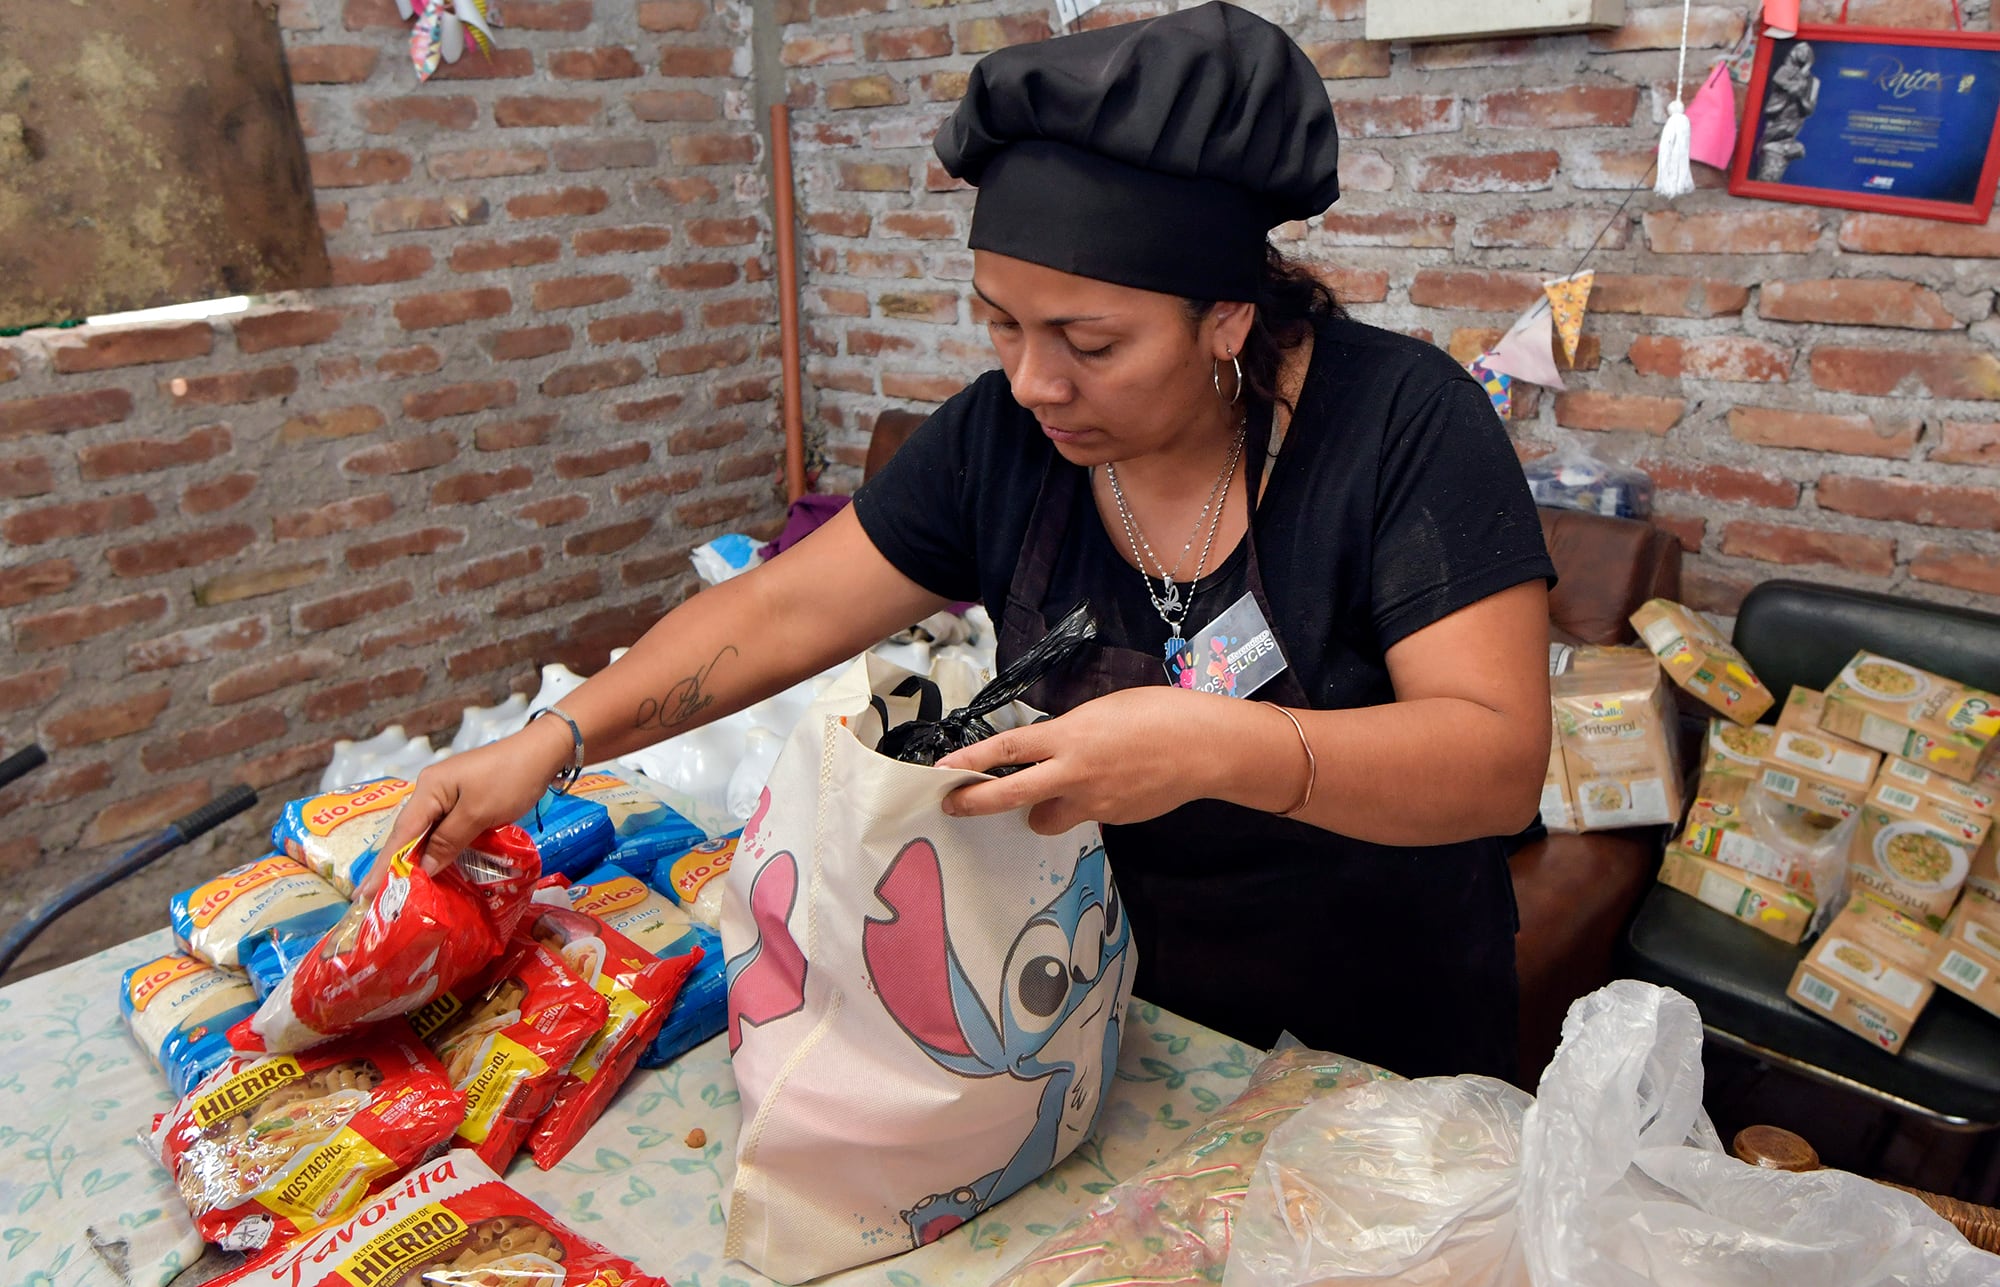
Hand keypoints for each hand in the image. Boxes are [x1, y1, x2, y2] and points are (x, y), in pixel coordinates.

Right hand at [359, 718, 571, 900]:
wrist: (542, 752)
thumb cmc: (510, 779)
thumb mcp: (478, 813)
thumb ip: (448, 840)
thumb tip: (423, 868)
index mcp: (428, 789)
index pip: (401, 833)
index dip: (384, 865)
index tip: (365, 892)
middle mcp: (431, 791)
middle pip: (408, 833)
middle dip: (395, 865)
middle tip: (377, 899)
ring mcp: (447, 795)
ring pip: (426, 833)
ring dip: (416, 859)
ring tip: (400, 890)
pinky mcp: (463, 801)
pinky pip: (443, 830)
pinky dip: (437, 849)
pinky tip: (433, 869)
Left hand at [935, 688, 1214, 834]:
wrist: (1205, 748)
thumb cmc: (1158, 714)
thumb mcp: (1102, 711)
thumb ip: (1069, 734)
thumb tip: (1053, 751)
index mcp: (1069, 736)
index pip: (1006, 750)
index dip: (969, 761)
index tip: (940, 770)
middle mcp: (1074, 774)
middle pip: (1009, 796)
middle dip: (975, 803)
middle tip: (952, 805)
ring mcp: (1094, 803)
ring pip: (1045, 819)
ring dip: (1039, 810)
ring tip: (1052, 793)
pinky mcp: (1113, 821)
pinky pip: (1084, 818)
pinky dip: (1084, 807)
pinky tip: (1110, 787)